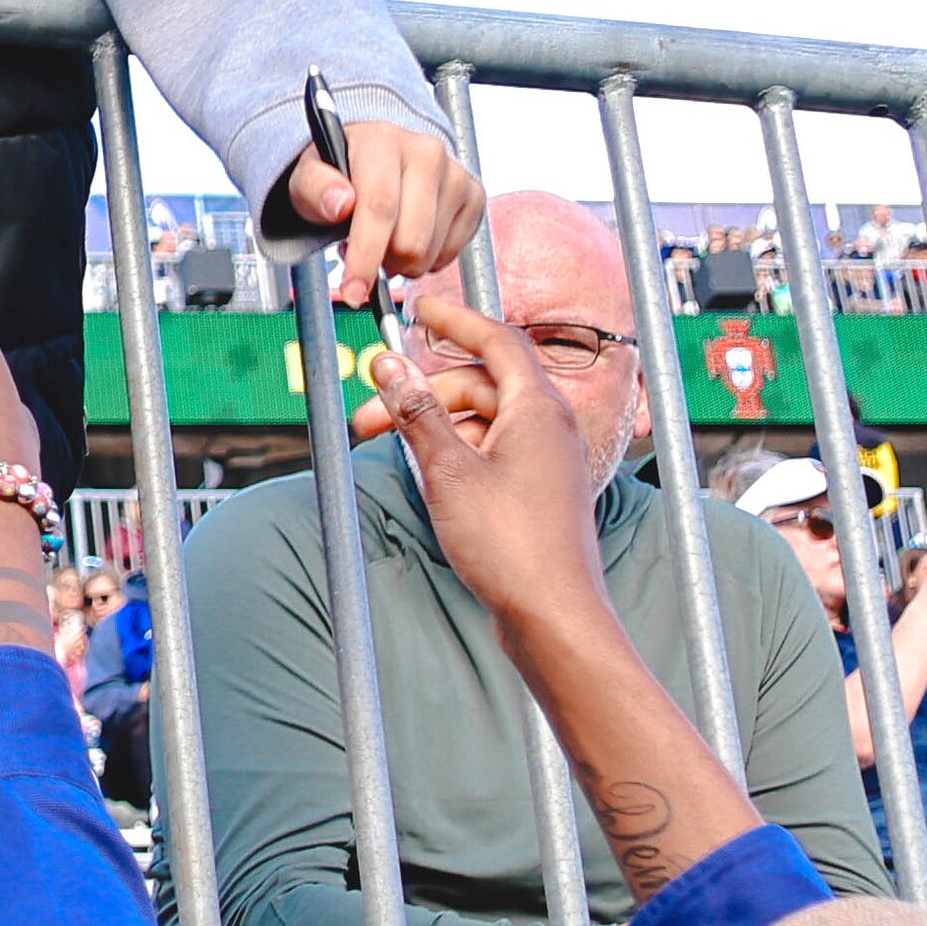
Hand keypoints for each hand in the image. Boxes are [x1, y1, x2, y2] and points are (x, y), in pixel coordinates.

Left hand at [276, 120, 484, 306]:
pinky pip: (452, 253)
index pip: (379, 206)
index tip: (353, 291)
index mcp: (382, 141)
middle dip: (383, 263)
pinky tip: (409, 238)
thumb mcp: (307, 181)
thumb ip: (314, 189)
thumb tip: (340, 203)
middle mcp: (426, 151)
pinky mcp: (473, 195)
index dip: (366, 256)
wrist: (370, 161)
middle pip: (411, 239)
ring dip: (403, 263)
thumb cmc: (338, 174)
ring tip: (384, 241)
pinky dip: (427, 260)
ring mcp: (455, 173)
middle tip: (365, 254)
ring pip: (431, 252)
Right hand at [353, 303, 607, 621]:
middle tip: (373, 414)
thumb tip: (391, 366)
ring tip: (393, 447)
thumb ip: (417, 413)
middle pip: (481, 384)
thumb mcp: (448, 471)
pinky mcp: (538, 490)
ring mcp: (548, 460)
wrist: (552, 615)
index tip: (419, 311)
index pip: (497, 340)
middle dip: (425, 391)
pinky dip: (458, 450)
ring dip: (437, 424)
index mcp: (538, 409)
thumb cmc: (512, 546)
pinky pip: (494, 450)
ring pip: (485, 419)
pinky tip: (428, 473)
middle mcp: (550, 427)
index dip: (455, 321)